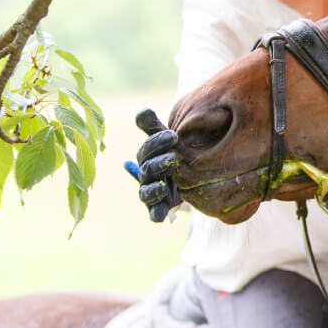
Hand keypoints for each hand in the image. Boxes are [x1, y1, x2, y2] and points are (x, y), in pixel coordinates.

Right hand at [129, 108, 181, 222]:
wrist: (184, 176)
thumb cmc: (171, 152)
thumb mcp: (165, 138)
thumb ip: (154, 126)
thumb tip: (143, 112)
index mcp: (146, 155)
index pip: (148, 148)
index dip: (158, 142)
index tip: (174, 136)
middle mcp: (145, 174)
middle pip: (148, 169)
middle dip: (160, 164)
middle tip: (175, 158)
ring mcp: (150, 191)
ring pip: (147, 192)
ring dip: (154, 190)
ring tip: (164, 186)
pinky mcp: (157, 207)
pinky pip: (154, 212)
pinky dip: (156, 214)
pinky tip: (161, 216)